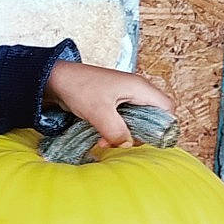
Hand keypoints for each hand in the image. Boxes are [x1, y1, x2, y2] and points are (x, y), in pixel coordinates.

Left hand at [44, 60, 172, 148]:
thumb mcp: (98, 112)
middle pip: (153, 117)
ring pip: (137, 121)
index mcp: (139, 88)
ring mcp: (125, 97)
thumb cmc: (78, 88)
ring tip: (106, 142)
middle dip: (140, 134)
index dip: (164, 125)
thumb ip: (116, 131)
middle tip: (123, 143)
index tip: (148, 139)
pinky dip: (115, 131)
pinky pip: (123, 121)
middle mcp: (136, 91)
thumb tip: (128, 145)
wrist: (55, 79)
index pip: (167, 108)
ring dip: (125, 135)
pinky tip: (101, 138)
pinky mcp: (113, 103)